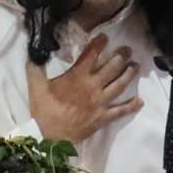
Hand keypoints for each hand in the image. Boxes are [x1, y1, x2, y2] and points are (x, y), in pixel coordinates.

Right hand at [27, 34, 142, 142]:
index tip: (104, 36)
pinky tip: (140, 101)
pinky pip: (121, 111)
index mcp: (77, 76)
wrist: (51, 136)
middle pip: (112, 67)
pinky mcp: (104, 117)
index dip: (99, 43)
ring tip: (135, 66)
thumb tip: (32, 55)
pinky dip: (131, 106)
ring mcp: (101, 102)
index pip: (91, 54)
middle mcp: (93, 86)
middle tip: (128, 50)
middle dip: (121, 56)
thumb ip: (35, 68)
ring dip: (129, 74)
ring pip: (120, 85)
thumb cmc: (44, 110)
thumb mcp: (35, 86)